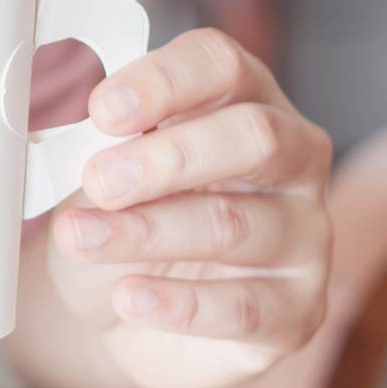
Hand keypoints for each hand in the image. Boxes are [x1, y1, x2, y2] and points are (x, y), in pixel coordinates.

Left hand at [47, 28, 331, 387]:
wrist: (127, 320)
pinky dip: (178, 304)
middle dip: (168, 158)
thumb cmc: (126, 230)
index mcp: (244, 103)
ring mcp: (305, 237)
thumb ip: (103, 154)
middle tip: (99, 181)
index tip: (102, 109)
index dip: (165, 82)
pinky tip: (129, 297)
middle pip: (254, 136)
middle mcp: (293, 161)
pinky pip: (243, 307)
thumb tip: (80, 143)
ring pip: (234, 224)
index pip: (223, 67)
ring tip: (81, 239)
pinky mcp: (297, 311)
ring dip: (147, 231)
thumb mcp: (103, 182)